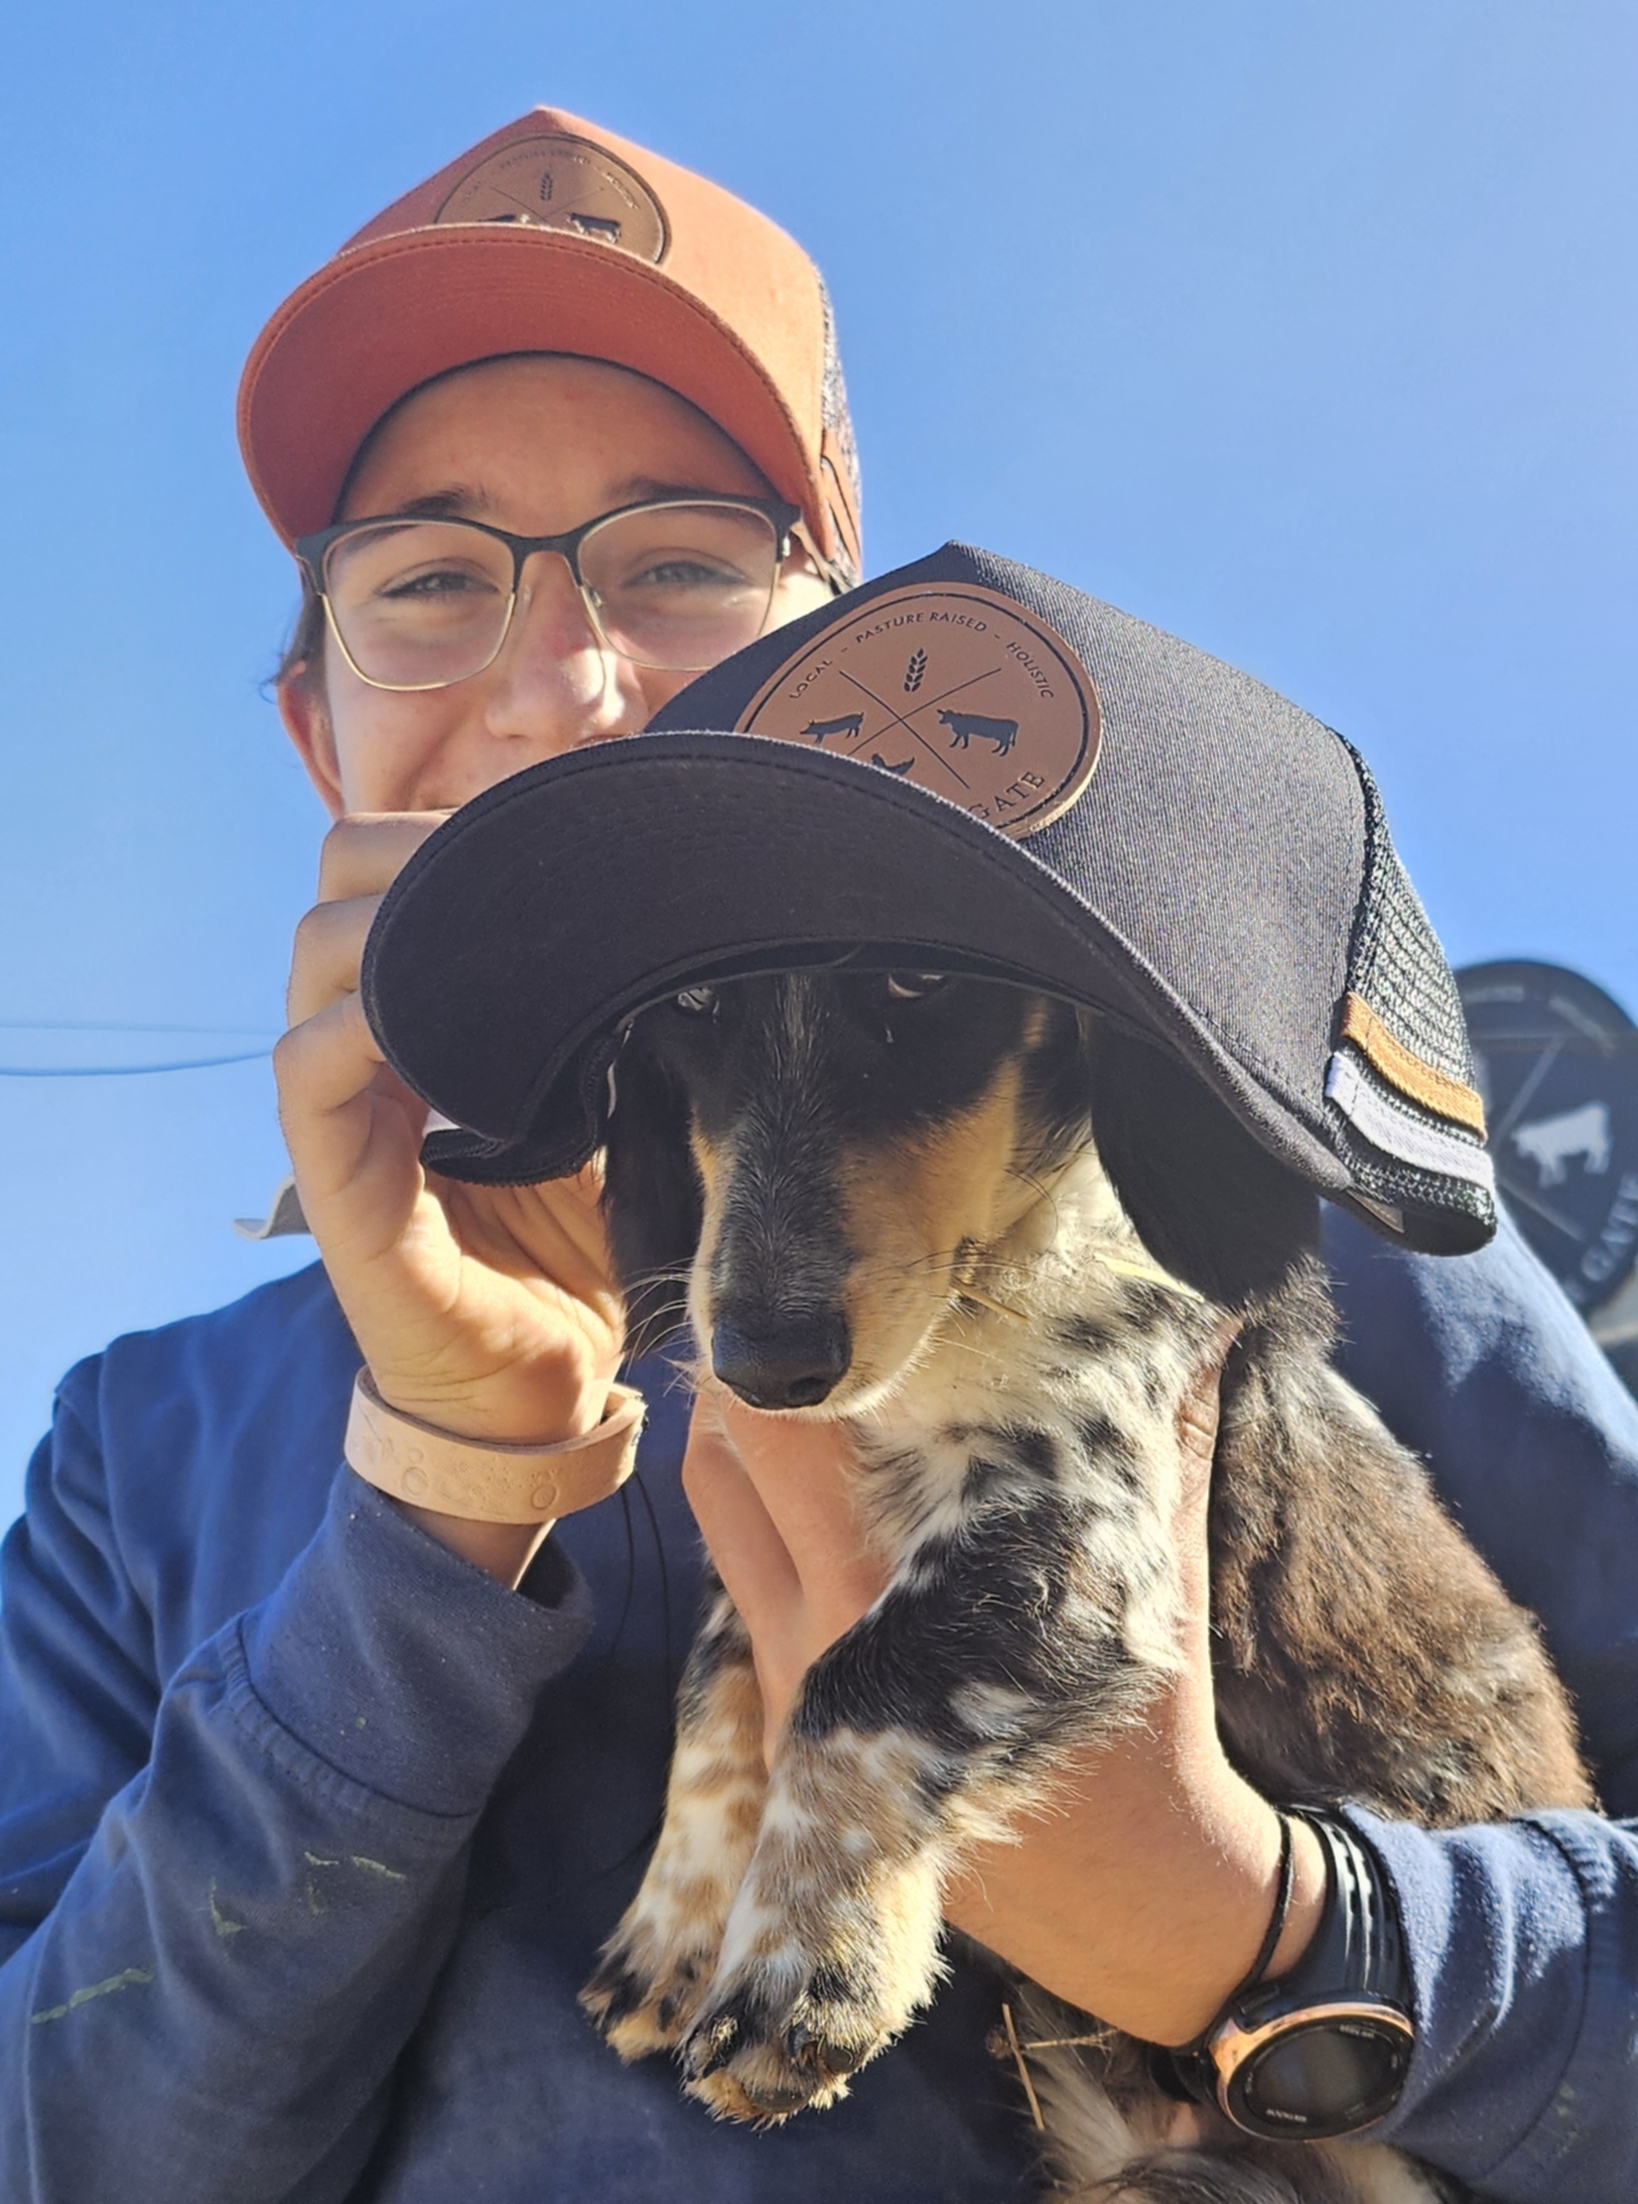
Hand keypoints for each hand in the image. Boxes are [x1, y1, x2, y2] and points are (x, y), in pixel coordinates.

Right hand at [274, 815, 626, 1581]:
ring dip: (400, 920)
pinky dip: (364, 1024)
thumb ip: (599, 1016)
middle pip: (340, 888)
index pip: (382, 870)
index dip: (444, 830)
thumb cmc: (575, 1246)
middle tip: (520, 872)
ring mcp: (341, 1110)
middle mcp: (365, 1046)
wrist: (546, 1390)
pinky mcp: (339, 1183)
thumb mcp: (604, 1102)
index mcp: (420, 1018)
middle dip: (421, 853)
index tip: (543, 833)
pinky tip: (442, 1020)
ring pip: (317, 954)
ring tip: (491, 927)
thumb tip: (666, 913)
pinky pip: (309, 1067)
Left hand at [684, 1345, 1324, 2044]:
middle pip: (720, 1458)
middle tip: (796, 1315)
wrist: (1127, 1897)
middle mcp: (814, 1631)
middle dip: (747, 1378)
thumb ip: (1158, 1436)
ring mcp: (783, 1681)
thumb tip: (1189, 1322)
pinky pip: (736, 1574)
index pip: (781, 1430)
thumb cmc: (1149, 1725)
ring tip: (797, 1382)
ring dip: (738, 1439)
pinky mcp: (779, 1720)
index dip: (783, 1348)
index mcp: (891, 1587)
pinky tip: (814, 1480)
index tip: (818, 1284)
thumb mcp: (1153, 1572)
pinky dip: (754, 1511)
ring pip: (714, 1513)